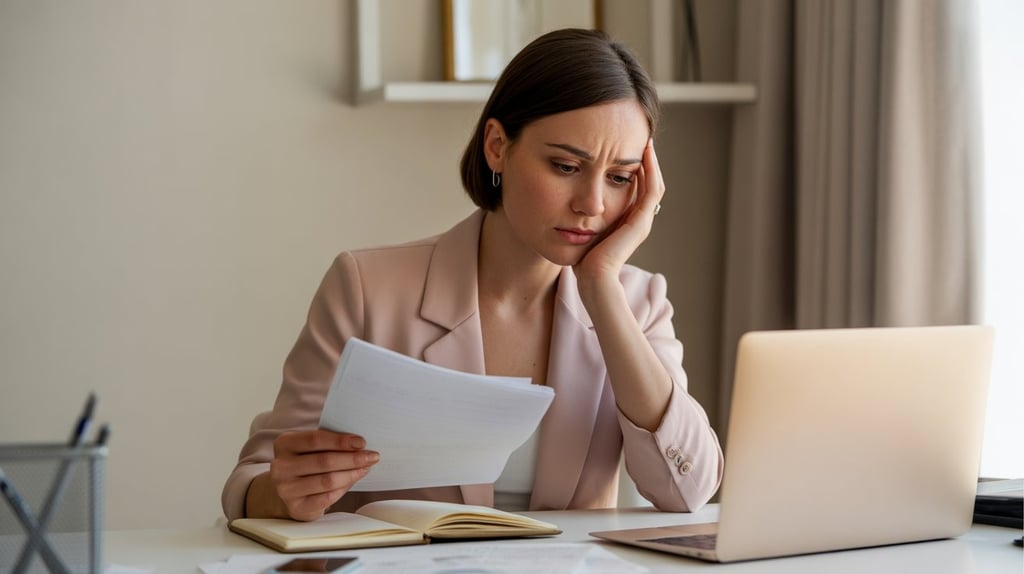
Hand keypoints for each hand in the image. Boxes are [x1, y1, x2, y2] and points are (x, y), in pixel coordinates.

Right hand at [269, 430, 378, 520]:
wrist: (288, 491)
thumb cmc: (306, 464)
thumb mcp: (311, 449)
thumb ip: (330, 444)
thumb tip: (360, 446)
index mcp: (284, 444)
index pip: (315, 439)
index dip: (340, 441)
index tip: (361, 442)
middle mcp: (281, 466)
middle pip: (324, 461)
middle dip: (352, 458)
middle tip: (372, 456)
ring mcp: (286, 489)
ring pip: (327, 480)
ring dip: (352, 474)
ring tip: (365, 468)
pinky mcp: (296, 507)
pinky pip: (326, 498)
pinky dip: (343, 488)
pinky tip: (352, 481)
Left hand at [574, 138, 664, 283]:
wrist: (592, 277)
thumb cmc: (583, 259)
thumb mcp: (583, 231)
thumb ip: (583, 216)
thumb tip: (570, 202)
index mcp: (627, 221)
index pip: (637, 188)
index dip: (634, 168)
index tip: (624, 147)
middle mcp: (639, 220)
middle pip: (649, 183)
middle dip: (645, 161)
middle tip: (641, 139)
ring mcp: (643, 220)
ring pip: (654, 183)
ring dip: (651, 162)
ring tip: (645, 141)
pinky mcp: (641, 221)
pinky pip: (651, 189)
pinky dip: (650, 170)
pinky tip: (644, 153)